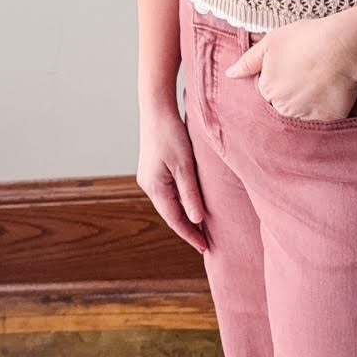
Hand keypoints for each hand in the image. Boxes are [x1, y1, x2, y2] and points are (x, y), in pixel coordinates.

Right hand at [136, 100, 207, 251]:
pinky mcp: (154, 169)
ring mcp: (150, 177)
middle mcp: (149, 185)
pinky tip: (191, 204)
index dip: (190, 235)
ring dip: (184, 215)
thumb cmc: (171, 133)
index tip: (205, 248)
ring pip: (169, 204)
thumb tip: (197, 219)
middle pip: (170, 214)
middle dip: (188, 229)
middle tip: (206, 243)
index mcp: (155, 187)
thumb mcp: (185, 165)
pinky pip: (169, 193)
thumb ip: (191, 193)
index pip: (174, 219)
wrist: (156, 109)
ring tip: (202, 228)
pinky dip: (180, 202)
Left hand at [225, 17, 356, 121]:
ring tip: (321, 78)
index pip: (268, 90)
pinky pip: (326, 116)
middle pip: (284, 104)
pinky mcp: (329, 118)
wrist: (341, 46)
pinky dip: (329, 105)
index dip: (281, 76)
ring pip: (303, 111)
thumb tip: (230, 74)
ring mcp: (307, 115)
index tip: (294, 64)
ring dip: (309, 100)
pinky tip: (333, 88)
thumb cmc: (305, 39)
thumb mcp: (271, 42)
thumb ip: (248, 61)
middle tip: (308, 71)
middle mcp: (284, 107)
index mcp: (268, 89)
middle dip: (293, 91)